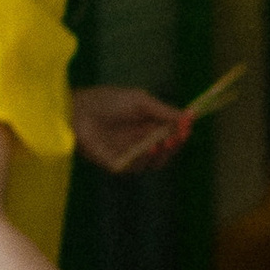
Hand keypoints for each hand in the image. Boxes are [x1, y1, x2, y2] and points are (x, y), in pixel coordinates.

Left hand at [73, 85, 192, 177]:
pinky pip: (137, 168)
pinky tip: (148, 148)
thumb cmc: (107, 101)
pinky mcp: (117, 164)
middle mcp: (139, 141)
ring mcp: (128, 154)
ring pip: (154, 162)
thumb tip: (191, 115)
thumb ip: (164, 111)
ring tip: (162, 143)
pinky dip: (145, 160)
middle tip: (177, 138)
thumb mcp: (141, 101)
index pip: (169, 134)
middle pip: (165, 151)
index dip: (179, 132)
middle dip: (174, 145)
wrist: (78, 112)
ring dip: (162, 154)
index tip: (187, 127)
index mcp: (145, 124)